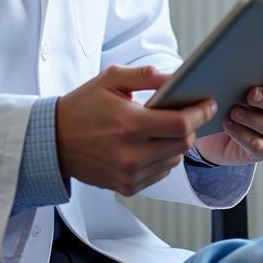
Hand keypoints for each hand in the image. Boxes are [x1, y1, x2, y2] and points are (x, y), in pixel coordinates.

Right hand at [56, 64, 216, 195]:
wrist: (54, 141)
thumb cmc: (82, 107)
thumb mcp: (111, 79)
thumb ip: (146, 75)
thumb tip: (176, 76)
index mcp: (130, 124)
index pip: (181, 124)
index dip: (200, 112)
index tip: (208, 103)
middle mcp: (131, 154)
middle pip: (183, 144)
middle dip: (192, 126)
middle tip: (189, 112)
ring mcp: (129, 174)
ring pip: (175, 161)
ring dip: (177, 143)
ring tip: (166, 127)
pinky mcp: (127, 187)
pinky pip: (160, 174)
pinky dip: (163, 158)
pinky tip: (151, 144)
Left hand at [193, 70, 262, 166]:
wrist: (216, 128)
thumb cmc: (230, 95)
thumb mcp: (238, 80)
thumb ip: (246, 71)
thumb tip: (238, 63)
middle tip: (250, 94)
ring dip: (253, 118)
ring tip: (233, 111)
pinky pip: (259, 146)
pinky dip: (242, 134)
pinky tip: (228, 125)